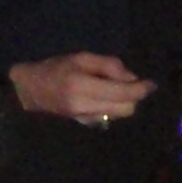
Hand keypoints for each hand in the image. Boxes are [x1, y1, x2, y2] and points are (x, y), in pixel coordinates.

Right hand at [7, 51, 153, 122]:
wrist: (30, 90)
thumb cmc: (55, 68)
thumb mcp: (81, 58)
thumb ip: (109, 66)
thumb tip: (133, 78)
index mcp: (83, 86)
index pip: (123, 93)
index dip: (141, 89)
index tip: (151, 84)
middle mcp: (86, 106)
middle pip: (127, 108)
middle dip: (134, 96)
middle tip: (130, 82)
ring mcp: (85, 118)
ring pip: (121, 114)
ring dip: (125, 102)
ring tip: (114, 88)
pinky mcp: (85, 124)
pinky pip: (110, 117)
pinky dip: (114, 107)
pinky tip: (105, 97)